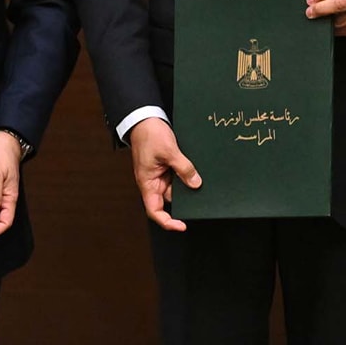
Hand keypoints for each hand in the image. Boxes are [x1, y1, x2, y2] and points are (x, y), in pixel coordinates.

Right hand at [128, 117, 200, 231]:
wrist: (145, 119)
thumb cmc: (150, 135)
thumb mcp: (169, 152)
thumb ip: (183, 168)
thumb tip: (196, 183)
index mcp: (148, 183)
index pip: (155, 211)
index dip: (167, 222)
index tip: (182, 225)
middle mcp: (153, 182)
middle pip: (169, 200)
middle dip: (184, 200)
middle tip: (200, 198)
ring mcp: (160, 175)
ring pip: (175, 188)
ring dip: (186, 185)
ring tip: (200, 182)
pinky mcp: (166, 167)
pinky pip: (177, 176)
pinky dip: (186, 176)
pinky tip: (196, 173)